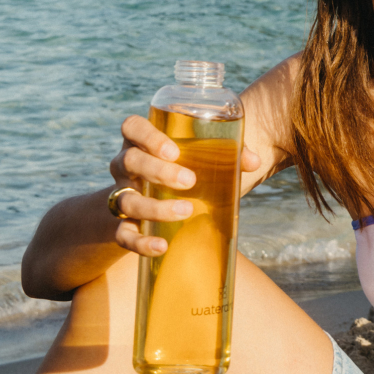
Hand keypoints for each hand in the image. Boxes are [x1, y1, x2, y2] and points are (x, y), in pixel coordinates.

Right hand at [107, 114, 260, 258]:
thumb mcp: (199, 158)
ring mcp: (120, 195)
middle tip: (190, 180)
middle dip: (158, 171)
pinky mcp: (121, 225)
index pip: (132, 127)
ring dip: (155, 208)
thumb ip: (227, 153)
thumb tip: (253, 161)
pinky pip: (123, 235)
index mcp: (141, 142)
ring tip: (187, 210)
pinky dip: (140, 242)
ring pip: (126, 200)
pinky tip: (161, 246)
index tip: (173, 150)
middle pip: (129, 161)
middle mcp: (125, 166)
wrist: (153, 202)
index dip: (147, 136)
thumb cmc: (183, 169)